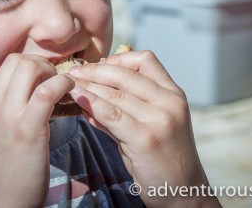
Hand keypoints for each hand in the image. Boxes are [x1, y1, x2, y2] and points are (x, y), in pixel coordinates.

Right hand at [0, 54, 73, 207]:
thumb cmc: (3, 172)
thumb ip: (6, 110)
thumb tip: (32, 94)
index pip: (7, 65)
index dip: (32, 65)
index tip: (47, 78)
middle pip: (17, 60)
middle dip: (42, 64)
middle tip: (56, 82)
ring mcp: (6, 115)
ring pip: (28, 67)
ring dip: (52, 72)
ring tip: (63, 88)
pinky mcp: (26, 129)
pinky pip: (46, 91)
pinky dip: (62, 85)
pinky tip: (71, 93)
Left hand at [69, 50, 220, 207]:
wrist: (182, 192)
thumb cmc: (162, 158)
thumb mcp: (149, 125)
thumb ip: (123, 109)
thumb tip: (88, 95)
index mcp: (173, 94)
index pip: (145, 60)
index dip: (117, 59)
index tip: (97, 66)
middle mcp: (170, 102)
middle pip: (125, 74)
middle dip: (94, 70)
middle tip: (73, 72)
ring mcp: (160, 120)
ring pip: (115, 93)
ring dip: (88, 86)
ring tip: (70, 85)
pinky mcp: (146, 138)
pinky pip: (112, 115)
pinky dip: (92, 104)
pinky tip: (79, 101)